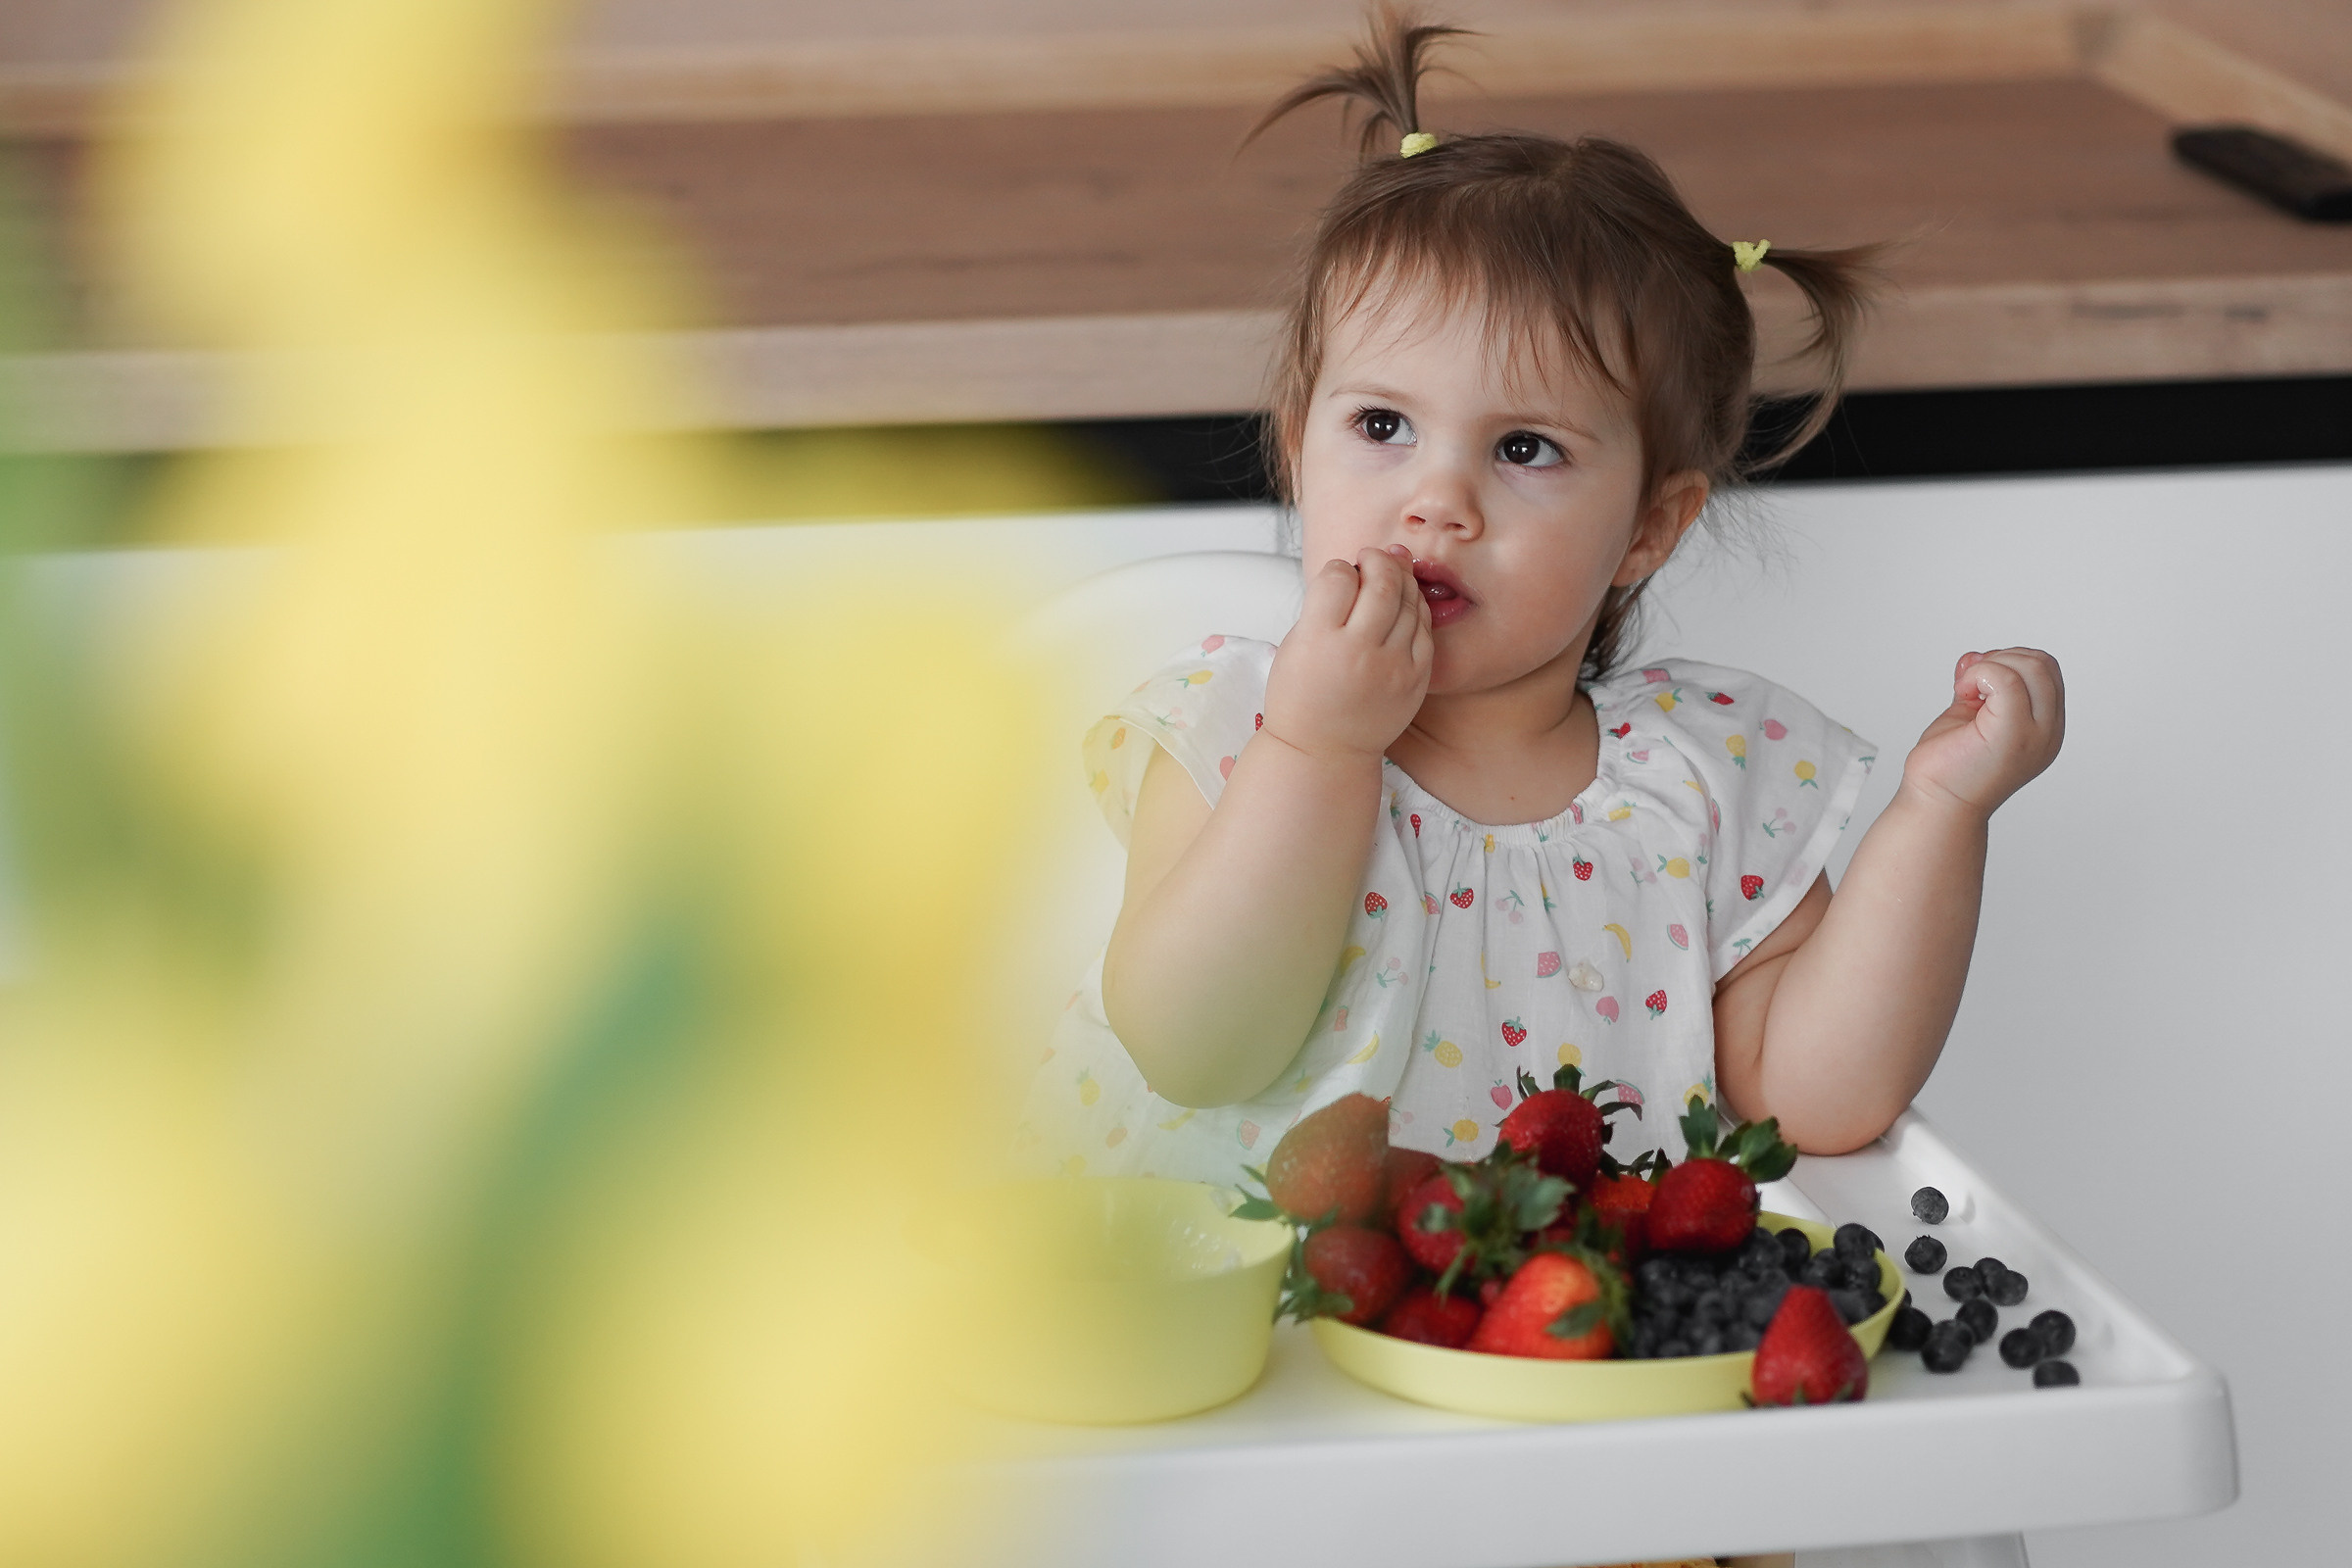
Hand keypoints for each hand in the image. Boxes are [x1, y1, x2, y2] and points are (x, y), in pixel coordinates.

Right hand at [1260, 545, 1432, 764]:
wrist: (1324, 752)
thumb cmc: (1303, 699)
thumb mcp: (1295, 646)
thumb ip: (1323, 607)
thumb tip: (1356, 570)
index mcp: (1319, 640)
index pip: (1339, 577)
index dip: (1340, 567)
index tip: (1339, 574)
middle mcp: (1358, 651)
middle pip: (1381, 581)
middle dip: (1377, 560)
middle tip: (1372, 559)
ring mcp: (1392, 666)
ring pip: (1408, 601)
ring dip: (1400, 578)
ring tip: (1390, 575)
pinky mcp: (1415, 679)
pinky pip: (1425, 629)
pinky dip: (1416, 608)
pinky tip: (1405, 603)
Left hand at [1900, 648, 2064, 819]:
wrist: (1936, 804)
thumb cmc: (1949, 767)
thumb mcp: (1972, 714)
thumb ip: (1983, 687)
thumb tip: (1978, 657)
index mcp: (2044, 727)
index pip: (2046, 672)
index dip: (2011, 661)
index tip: (1977, 678)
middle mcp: (2048, 732)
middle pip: (2043, 664)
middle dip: (2002, 659)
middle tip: (1970, 682)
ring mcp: (2035, 734)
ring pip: (2031, 667)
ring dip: (1990, 666)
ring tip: (1967, 692)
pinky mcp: (2012, 734)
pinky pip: (2006, 680)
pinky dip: (1980, 674)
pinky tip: (1964, 693)